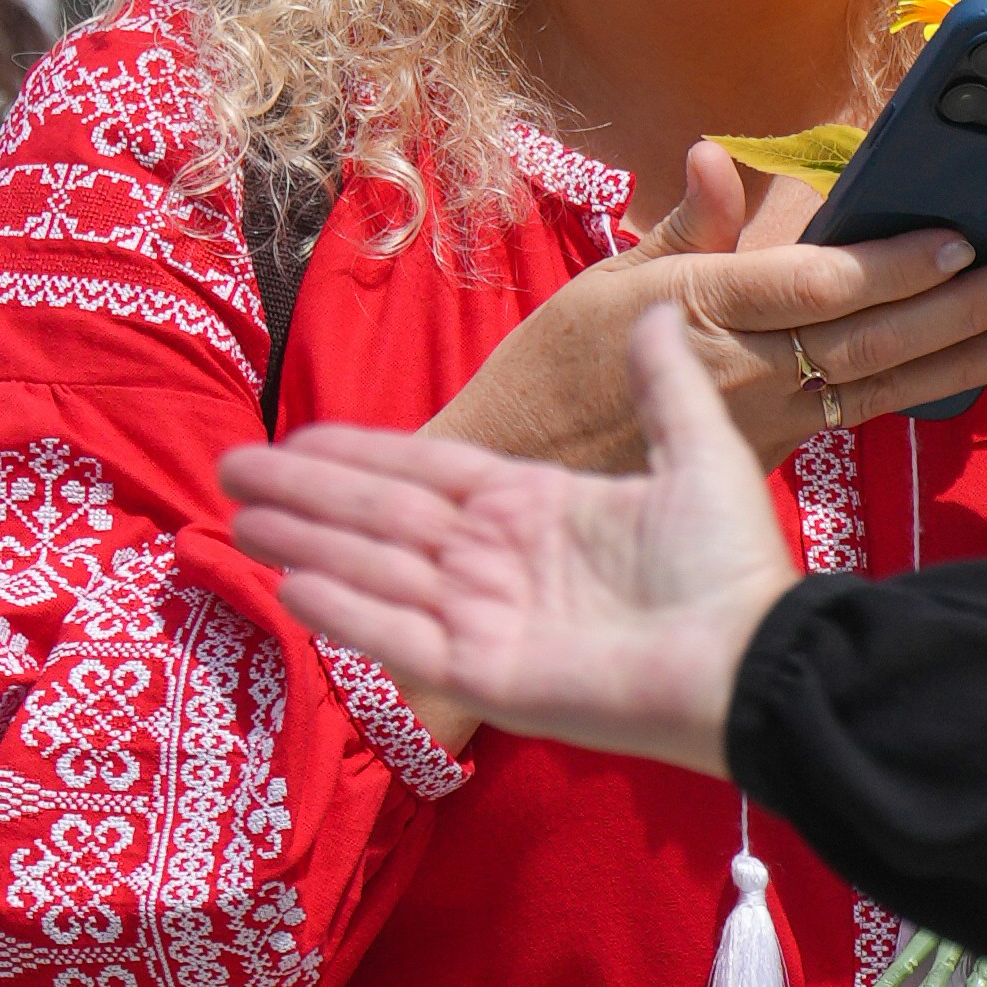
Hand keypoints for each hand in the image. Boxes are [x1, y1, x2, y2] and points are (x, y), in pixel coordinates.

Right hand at [226, 301, 795, 772]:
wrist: (757, 658)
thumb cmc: (732, 566)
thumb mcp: (698, 452)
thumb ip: (666, 385)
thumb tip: (659, 308)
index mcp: (539, 511)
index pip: (427, 474)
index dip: (358, 457)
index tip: (294, 440)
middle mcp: (502, 566)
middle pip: (382, 521)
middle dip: (305, 497)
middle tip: (229, 475)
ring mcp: (490, 624)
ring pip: (377, 573)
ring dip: (305, 545)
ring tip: (237, 521)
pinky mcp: (490, 678)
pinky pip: (402, 641)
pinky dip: (347, 614)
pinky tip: (291, 583)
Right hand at [426, 161, 986, 484]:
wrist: (529, 475)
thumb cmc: (557, 367)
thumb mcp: (608, 283)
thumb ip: (685, 228)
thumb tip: (721, 156)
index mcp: (702, 312)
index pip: (816, 286)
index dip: (892, 266)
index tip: (957, 240)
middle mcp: (744, 371)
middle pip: (870, 337)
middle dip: (956, 308)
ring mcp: (767, 421)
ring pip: (880, 385)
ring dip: (960, 356)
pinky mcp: (778, 453)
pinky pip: (861, 414)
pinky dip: (921, 390)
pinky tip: (973, 371)